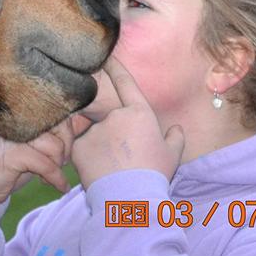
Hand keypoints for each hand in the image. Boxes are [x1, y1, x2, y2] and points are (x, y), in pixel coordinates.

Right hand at [0, 117, 83, 207]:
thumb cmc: (13, 164)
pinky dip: (55, 178)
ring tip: (52, 174)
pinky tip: (58, 186)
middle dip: (66, 149)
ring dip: (58, 165)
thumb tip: (86, 119)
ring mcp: (14, 135)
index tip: (64, 151)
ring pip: (54, 146)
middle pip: (60, 126)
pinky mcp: (11, 154)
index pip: (59, 111)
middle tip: (60, 163)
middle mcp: (18, 118)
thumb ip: (59, 133)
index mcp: (25, 113)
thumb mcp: (40, 148)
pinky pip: (45, 164)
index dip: (68, 133)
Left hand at [71, 56, 184, 188]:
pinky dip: (90, 160)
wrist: (129, 199)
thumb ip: (175, 138)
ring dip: (104, 149)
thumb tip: (175, 129)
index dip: (116, 68)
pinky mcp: (79, 146)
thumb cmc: (154, 175)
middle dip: (116, 136)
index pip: (126, 84)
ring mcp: (95, 130)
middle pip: (112, 121)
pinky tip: (100, 174)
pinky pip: (84, 150)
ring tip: (115, 172)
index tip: (107, 57)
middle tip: (126, 161)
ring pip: (98, 137)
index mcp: (139, 114)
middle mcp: (115, 116)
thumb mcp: (172, 156)